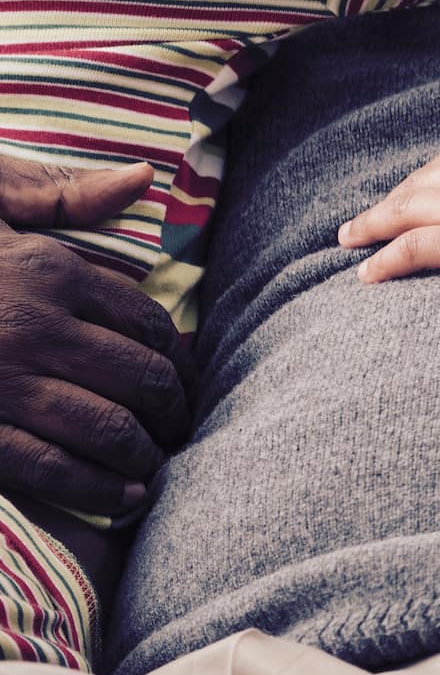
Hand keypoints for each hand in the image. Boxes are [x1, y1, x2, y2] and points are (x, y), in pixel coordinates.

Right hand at [0, 158, 191, 515]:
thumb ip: (63, 194)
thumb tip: (142, 177)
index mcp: (48, 270)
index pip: (145, 320)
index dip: (178, 356)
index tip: (186, 377)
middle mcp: (33, 326)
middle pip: (139, 376)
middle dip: (173, 408)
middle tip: (181, 427)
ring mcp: (1, 382)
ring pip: (105, 426)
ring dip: (144, 452)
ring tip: (157, 464)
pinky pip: (46, 467)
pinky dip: (95, 488)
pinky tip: (123, 497)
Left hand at [339, 120, 439, 283]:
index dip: (435, 173)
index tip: (421, 184)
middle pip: (426, 180)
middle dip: (395, 195)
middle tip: (370, 212)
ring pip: (407, 211)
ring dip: (374, 224)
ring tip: (350, 237)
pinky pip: (413, 249)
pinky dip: (385, 260)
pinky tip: (366, 273)